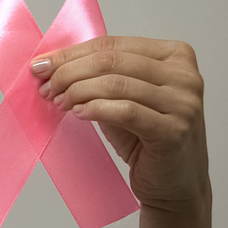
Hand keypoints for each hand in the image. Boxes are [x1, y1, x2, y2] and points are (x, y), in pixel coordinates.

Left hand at [32, 36, 209, 217]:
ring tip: (59, 102)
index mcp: (176, 56)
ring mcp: (184, 103)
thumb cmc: (146, 138)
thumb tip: (50, 64)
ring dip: (77, 91)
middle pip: (111, 61)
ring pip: (115, 84)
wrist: (174, 183)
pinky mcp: (175, 130)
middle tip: (46, 87)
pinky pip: (125, 111)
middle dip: (68, 72)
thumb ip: (99, 76)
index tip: (41, 66)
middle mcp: (186, 76)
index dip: (70, 54)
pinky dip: (95, 109)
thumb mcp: (122, 97)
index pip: (112, 44)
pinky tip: (78, 113)